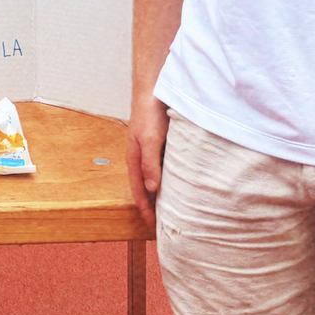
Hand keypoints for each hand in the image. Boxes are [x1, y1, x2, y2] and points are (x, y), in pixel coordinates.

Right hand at [127, 97, 169, 224]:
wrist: (155, 87)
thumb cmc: (149, 111)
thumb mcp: (150, 139)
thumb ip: (150, 164)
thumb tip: (152, 189)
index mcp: (134, 158)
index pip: (138, 191)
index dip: (145, 210)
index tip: (153, 227)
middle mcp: (142, 157)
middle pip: (147, 187)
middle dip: (153, 206)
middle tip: (166, 223)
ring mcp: (152, 150)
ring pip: (156, 178)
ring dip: (162, 193)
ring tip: (174, 208)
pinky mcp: (163, 143)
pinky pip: (165, 167)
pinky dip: (170, 179)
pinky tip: (180, 183)